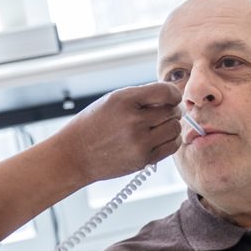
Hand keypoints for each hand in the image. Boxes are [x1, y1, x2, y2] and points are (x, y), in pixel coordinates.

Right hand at [55, 82, 182, 182]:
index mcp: (124, 100)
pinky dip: (171, 140)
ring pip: (175, 128)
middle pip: (172, 111)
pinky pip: (171, 146)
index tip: (170, 97)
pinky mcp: (143, 159)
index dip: (173, 94)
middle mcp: (133, 121)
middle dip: (171, 110)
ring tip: (160, 126)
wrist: (76, 154)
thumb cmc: (95, 124)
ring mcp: (139, 142)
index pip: (166, 92)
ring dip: (171, 125)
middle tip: (163, 113)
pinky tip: (161, 138)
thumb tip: (172, 97)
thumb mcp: (113, 100)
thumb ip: (141, 96)